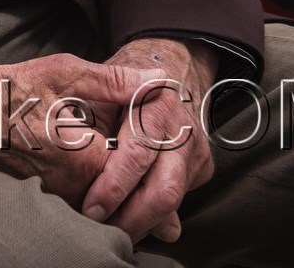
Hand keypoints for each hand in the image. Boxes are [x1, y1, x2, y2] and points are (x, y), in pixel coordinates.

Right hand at [0, 53, 160, 209]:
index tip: (178, 157)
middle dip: (149, 199)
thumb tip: (156, 79)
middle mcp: (70, 187)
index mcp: (82, 157)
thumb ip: (115, 80)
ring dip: (128, 205)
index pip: (136, 172)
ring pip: (105, 209)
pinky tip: (115, 194)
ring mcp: (56, 197)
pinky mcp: (45, 199)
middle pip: (124, 200)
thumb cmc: (15, 88)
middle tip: (173, 207)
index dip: (160, 165)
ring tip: (152, 204)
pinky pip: (84, 207)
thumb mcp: (66, 72)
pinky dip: (104, 205)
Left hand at [79, 38, 216, 244]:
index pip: (137, 155)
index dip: (112, 187)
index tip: (91, 208)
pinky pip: (179, 201)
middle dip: (130, 218)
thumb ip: (93, 128)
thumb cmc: (117, 84)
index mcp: (156, 100)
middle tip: (101, 229)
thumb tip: (97, 173)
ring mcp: (197, 148)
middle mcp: (183, 126)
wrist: (160, 65)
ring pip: (173, 202)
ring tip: (112, 227)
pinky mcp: (203, 166)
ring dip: (140, 222)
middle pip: (163, 190)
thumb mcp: (97, 91)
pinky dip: (153, 215)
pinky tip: (130, 215)